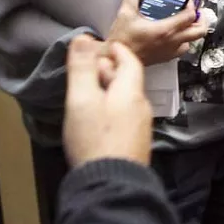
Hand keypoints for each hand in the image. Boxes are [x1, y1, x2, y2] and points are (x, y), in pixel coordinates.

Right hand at [62, 37, 153, 166]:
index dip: (117, 51)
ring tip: (89, 93)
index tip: (104, 46)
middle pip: (128, 81)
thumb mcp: (82, 100)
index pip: (130, 62)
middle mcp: (141, 109)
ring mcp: (140, 129)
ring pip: (126, 101)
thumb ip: (83, 68)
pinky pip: (124, 119)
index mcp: (131, 93)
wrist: (111, 186)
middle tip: (90, 68)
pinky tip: (97, 120)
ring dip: (110, 92)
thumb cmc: (95, 139)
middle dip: (110, 71)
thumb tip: (84, 37)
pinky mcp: (134, 146)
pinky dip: (112, 110)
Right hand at [106, 0, 208, 64]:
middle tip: (197, 12)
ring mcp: (170, 51)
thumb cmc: (122, 41)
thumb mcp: (126, 12)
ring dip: (193, 31)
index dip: (192, 6)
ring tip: (187, 22)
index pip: (190, 16)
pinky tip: (176, 35)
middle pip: (200, 31)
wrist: (116, 60)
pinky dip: (183, 41)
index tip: (187, 1)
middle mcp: (171, 42)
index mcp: (165, 30)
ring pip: (193, 41)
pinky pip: (182, 49)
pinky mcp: (166, 57)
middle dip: (202, 19)